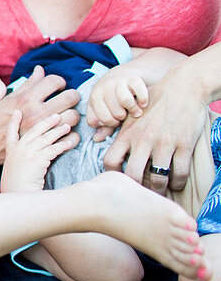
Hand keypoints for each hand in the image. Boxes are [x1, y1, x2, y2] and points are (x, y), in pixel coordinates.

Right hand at [0, 66, 79, 168]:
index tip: (56, 87)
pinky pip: (70, 138)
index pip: (55, 81)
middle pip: (70, 97)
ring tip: (64, 116)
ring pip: (73, 117)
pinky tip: (64, 133)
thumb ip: (28, 85)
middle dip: (72, 96)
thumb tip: (40, 69)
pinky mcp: (44, 145)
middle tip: (66, 100)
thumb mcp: (8, 99)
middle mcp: (36, 112)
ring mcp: (42, 130)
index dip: (59, 82)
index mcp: (26, 98)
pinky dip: (71, 135)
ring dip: (72, 115)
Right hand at [1, 111, 74, 192]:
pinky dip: (63, 145)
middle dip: (46, 122)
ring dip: (58, 132)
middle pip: (34, 130)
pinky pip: (53, 149)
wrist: (16, 195)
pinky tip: (70, 143)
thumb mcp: (14, 171)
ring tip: (67, 127)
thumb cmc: (16, 188)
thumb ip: (20, 162)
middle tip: (56, 116)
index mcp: (10, 152)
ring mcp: (27, 153)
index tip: (18, 112)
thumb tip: (31, 158)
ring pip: (46, 138)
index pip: (10, 133)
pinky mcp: (37, 159)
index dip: (13, 122)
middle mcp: (18, 150)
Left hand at [86, 65, 147, 137]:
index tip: (115, 121)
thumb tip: (96, 139)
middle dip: (122, 118)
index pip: (100, 118)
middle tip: (126, 116)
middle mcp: (104, 87)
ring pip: (125, 101)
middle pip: (114, 112)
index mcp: (94, 97)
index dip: (109, 124)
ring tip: (136, 113)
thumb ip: (102, 126)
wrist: (123, 75)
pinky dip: (143, 100)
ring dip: (133, 110)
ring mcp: (118, 81)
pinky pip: (139, 91)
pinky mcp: (133, 78)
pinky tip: (143, 104)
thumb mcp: (105, 110)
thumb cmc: (113, 99)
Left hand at [103, 69, 210, 191]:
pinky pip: (179, 173)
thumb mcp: (131, 113)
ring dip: (159, 189)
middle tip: (142, 193)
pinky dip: (178, 183)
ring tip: (161, 191)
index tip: (121, 179)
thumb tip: (96, 139)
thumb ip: (116, 129)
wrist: (184, 86)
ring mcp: (164, 143)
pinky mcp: (184, 144)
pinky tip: (177, 183)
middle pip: (133, 175)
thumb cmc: (155, 100)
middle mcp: (143, 140)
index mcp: (128, 133)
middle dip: (137, 188)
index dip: (114, 175)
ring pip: (157, 178)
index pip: (111, 161)